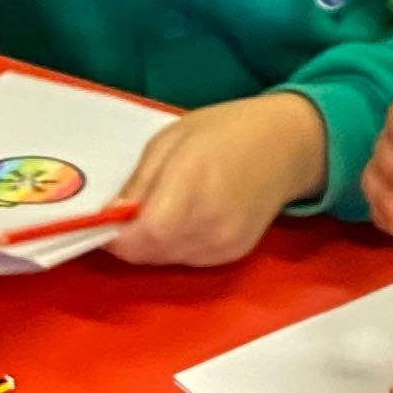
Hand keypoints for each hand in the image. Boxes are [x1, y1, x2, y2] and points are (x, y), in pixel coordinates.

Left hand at [108, 92, 327, 267]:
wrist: (285, 145)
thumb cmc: (223, 132)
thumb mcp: (169, 142)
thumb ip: (139, 184)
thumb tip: (110, 217)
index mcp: (192, 186)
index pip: (142, 236)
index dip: (116, 235)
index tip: (106, 219)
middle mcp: (210, 223)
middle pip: (150, 252)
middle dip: (131, 239)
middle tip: (130, 212)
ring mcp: (225, 243)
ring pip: (166, 260)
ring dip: (152, 244)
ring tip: (163, 209)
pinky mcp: (234, 255)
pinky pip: (188, 260)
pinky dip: (175, 246)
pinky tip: (185, 219)